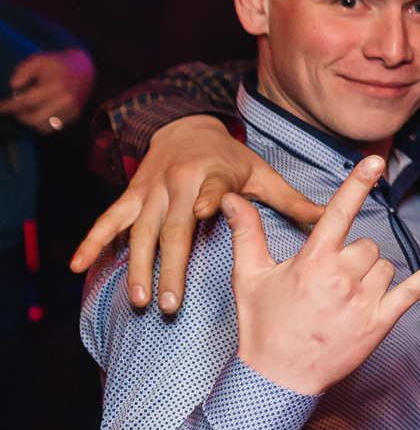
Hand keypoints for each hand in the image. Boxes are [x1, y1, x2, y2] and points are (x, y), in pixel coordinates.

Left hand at [3, 49, 93, 132]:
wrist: (84, 69)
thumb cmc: (57, 64)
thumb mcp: (38, 60)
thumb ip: (23, 71)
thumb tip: (13, 86)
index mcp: (55, 86)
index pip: (27, 101)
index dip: (10, 106)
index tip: (0, 107)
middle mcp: (65, 100)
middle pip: (34, 118)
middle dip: (20, 116)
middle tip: (14, 109)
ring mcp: (72, 110)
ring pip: (43, 127)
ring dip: (30, 122)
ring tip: (27, 111)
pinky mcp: (75, 116)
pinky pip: (53, 127)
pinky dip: (42, 123)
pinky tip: (40, 113)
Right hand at [70, 114, 326, 314]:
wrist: (186, 126)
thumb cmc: (232, 158)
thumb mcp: (262, 174)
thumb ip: (293, 201)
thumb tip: (330, 219)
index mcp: (214, 173)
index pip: (212, 189)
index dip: (208, 200)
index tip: (203, 214)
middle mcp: (178, 181)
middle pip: (173, 227)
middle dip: (170, 266)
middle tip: (170, 303)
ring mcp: (149, 190)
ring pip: (139, 231)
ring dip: (136, 266)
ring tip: (140, 300)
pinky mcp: (129, 196)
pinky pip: (107, 220)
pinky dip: (91, 241)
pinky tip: (78, 266)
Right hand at [228, 155, 419, 396]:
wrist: (276, 378)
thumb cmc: (262, 326)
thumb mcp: (248, 277)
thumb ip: (247, 233)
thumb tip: (233, 198)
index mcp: (313, 262)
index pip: (338, 213)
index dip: (357, 185)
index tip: (375, 162)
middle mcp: (341, 278)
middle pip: (367, 246)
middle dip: (352, 258)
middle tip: (329, 284)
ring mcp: (363, 301)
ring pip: (385, 266)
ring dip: (372, 276)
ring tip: (344, 300)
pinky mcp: (380, 322)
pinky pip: (413, 291)